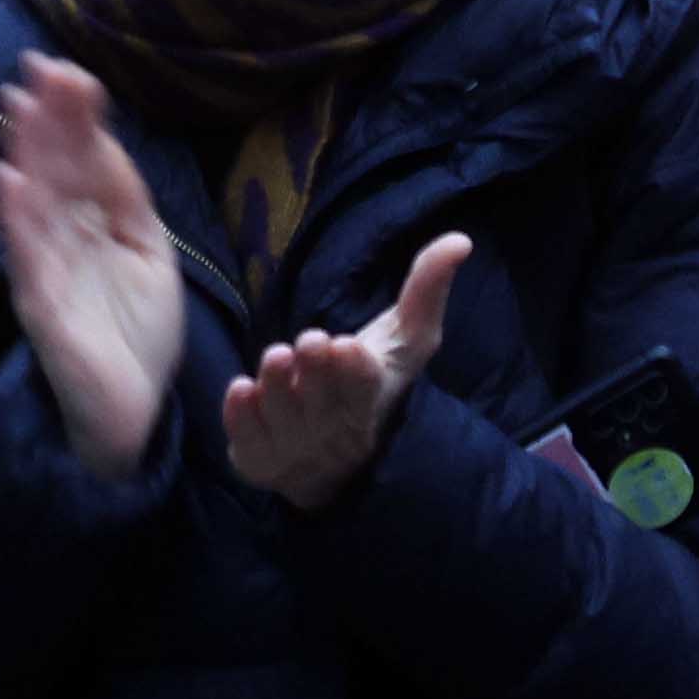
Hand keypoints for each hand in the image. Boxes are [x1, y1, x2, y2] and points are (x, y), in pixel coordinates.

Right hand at [0, 58, 183, 478]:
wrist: (135, 410)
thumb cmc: (137, 331)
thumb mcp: (148, 250)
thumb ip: (128, 198)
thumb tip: (107, 138)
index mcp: (92, 223)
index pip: (81, 160)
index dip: (74, 117)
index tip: (69, 71)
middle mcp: (65, 239)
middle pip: (53, 170)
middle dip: (46, 119)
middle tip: (37, 66)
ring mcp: (49, 271)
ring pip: (34, 202)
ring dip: (24, 153)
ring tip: (18, 106)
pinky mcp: (42, 308)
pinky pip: (26, 259)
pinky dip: (16, 221)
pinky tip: (7, 181)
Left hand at [220, 233, 469, 510]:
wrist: (331, 457)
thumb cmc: (369, 380)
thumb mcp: (402, 338)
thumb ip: (425, 290)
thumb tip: (459, 241)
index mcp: (369, 401)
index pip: (366, 390)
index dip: (356, 373)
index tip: (349, 346)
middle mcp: (331, 429)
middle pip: (322, 404)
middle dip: (317, 373)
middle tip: (311, 340)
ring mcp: (293, 447)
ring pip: (283, 419)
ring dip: (278, 388)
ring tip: (275, 355)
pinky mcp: (258, 457)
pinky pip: (247, 440)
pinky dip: (242, 418)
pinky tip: (239, 388)